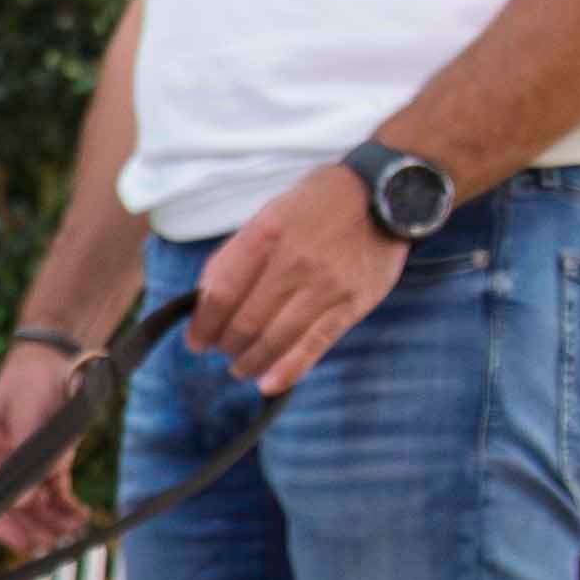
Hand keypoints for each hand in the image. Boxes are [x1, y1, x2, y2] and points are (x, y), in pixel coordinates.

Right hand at [0, 340, 89, 556]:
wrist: (60, 356)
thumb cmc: (32, 379)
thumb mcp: (26, 415)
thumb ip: (25, 458)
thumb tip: (21, 503)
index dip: (0, 521)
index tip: (19, 541)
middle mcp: (1, 461)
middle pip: (12, 504)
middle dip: (31, 526)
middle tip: (50, 545)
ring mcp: (27, 463)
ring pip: (37, 502)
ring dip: (52, 520)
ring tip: (72, 531)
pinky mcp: (53, 461)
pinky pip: (57, 491)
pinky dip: (68, 505)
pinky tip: (82, 515)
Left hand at [190, 167, 408, 394]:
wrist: (383, 196)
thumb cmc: (318, 203)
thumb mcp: (270, 213)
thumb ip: (239, 254)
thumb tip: (207, 297)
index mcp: (265, 235)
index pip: (222, 293)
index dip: (204, 324)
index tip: (196, 340)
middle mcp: (293, 262)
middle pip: (246, 321)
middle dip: (226, 344)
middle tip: (222, 350)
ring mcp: (324, 286)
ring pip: (276, 339)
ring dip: (251, 361)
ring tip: (241, 367)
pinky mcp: (351, 305)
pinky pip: (315, 345)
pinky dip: (288, 370)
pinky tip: (269, 384)